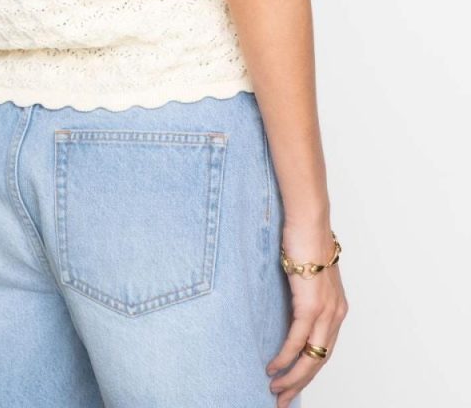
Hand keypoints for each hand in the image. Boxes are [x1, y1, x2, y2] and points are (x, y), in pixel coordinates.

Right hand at [267, 224, 348, 406]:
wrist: (309, 221)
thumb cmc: (306, 240)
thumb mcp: (309, 274)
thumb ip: (305, 293)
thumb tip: (293, 303)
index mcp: (337, 308)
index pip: (325, 350)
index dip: (309, 370)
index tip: (294, 384)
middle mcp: (336, 314)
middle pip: (320, 361)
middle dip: (300, 383)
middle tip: (283, 400)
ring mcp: (325, 311)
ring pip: (310, 357)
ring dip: (292, 377)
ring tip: (276, 389)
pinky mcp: (310, 305)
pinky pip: (297, 341)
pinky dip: (285, 357)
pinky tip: (273, 367)